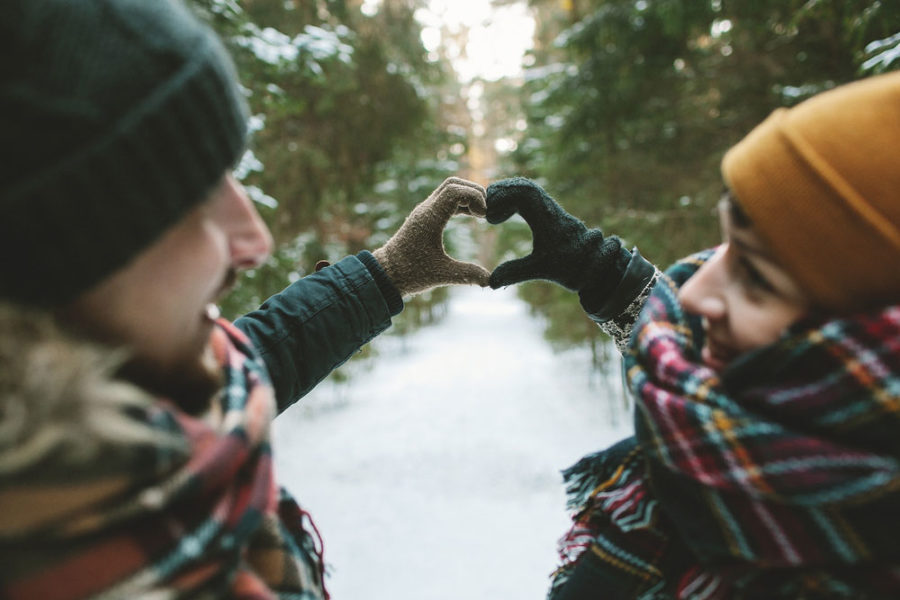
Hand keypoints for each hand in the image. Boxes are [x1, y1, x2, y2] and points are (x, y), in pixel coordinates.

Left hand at [373, 177, 490, 296]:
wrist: (386, 273)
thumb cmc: (410, 273)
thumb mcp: (441, 275)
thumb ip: (467, 275)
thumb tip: (490, 280)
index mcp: (430, 218)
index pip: (454, 191)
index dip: (474, 197)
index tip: (484, 216)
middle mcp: (426, 209)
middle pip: (453, 183)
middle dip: (474, 192)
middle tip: (486, 212)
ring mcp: (424, 211)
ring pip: (449, 189)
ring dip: (467, 196)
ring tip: (482, 214)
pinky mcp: (425, 217)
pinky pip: (446, 199)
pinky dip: (461, 202)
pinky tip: (472, 216)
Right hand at [486, 177, 629, 297]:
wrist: (599, 266)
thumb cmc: (572, 267)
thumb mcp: (540, 269)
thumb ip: (514, 272)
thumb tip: (491, 282)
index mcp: (546, 217)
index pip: (523, 193)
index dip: (502, 199)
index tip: (490, 218)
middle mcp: (550, 208)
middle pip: (524, 186)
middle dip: (502, 193)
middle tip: (486, 209)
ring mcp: (552, 210)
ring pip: (529, 189)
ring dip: (509, 194)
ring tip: (493, 211)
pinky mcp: (552, 214)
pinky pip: (533, 196)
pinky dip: (516, 199)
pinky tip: (505, 214)